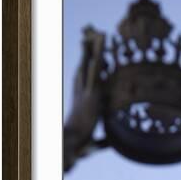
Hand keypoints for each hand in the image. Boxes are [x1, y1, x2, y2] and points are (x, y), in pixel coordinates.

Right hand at [64, 30, 107, 170]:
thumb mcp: (93, 142)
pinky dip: (98, 58)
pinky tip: (101, 47)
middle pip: (84, 67)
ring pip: (90, 65)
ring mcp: (86, 92)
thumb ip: (102, 141)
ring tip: (98, 34)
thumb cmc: (79, 145)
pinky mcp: (93, 94)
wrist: (72, 143)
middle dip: (87, 51)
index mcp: (81, 101)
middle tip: (89, 35)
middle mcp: (82, 93)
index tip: (88, 55)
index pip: (83, 80)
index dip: (85, 66)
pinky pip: (96, 71)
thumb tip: (108, 144)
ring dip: (93, 50)